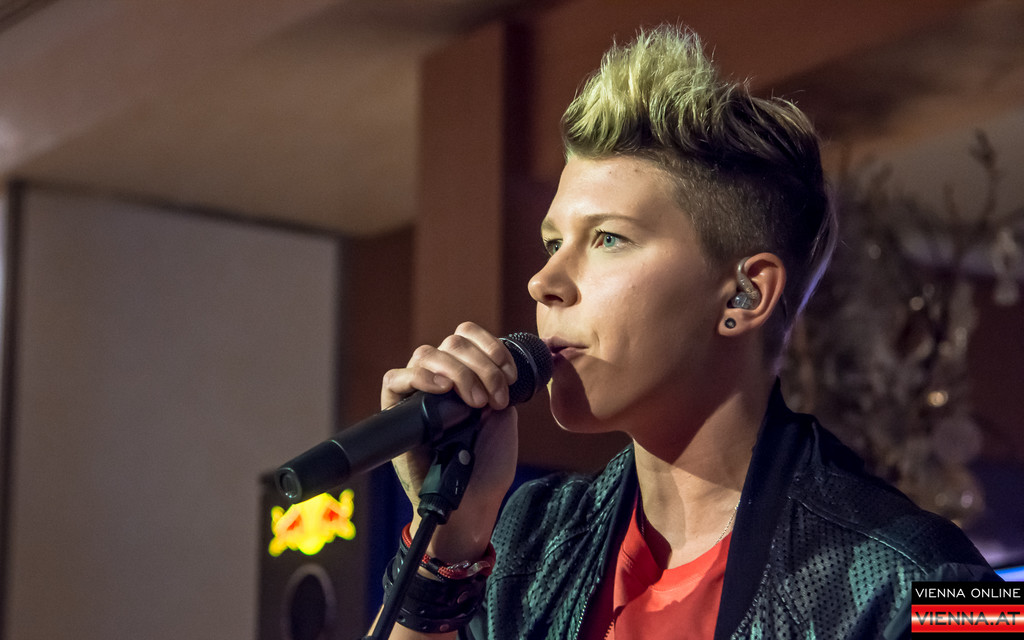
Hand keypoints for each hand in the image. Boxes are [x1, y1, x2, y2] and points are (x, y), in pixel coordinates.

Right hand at [381, 322, 518, 561]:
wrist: (472, 500)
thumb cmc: (487, 464)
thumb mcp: (503, 415)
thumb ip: (495, 384)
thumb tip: (488, 364)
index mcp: (466, 376)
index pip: (467, 336)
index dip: (489, 346)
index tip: (510, 373)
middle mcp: (440, 379)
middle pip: (452, 344)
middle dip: (481, 366)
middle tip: (495, 399)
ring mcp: (417, 393)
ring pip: (427, 355)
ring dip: (459, 373)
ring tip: (476, 403)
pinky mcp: (395, 412)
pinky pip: (395, 379)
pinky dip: (420, 378)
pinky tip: (442, 390)